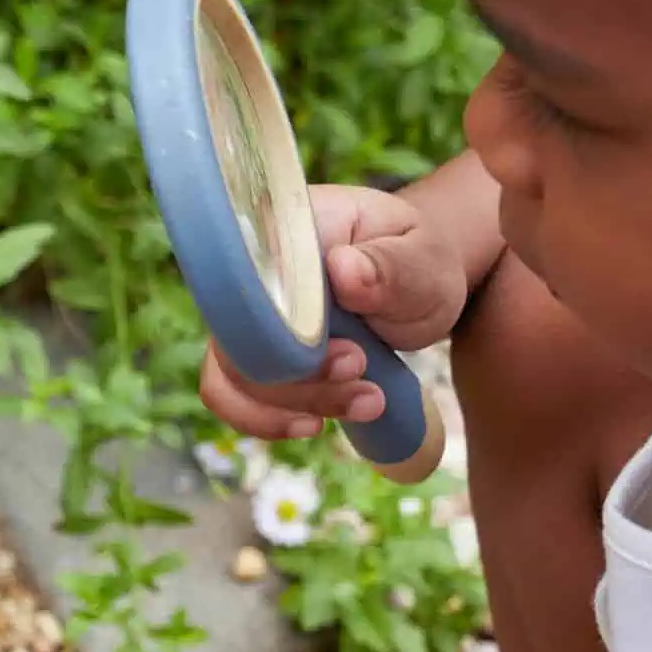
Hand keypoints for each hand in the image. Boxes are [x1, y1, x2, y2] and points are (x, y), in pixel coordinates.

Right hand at [200, 183, 469, 440]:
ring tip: (366, 404)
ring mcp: (240, 314)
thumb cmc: (415, 260)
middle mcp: (244, 270)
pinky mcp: (247, 352)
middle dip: (298, 379)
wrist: (411, 280)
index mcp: (280, 226)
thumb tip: (342, 270)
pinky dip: (266, 420)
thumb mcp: (422, 259)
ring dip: (290, 406)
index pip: (246, 275)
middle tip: (365, 374)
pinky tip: (312, 425)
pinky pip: (229, 394)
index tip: (352, 357)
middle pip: (235, 336)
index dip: (286, 330)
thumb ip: (390, 265)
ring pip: (229, 374)